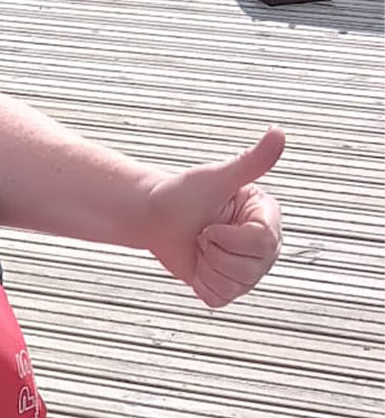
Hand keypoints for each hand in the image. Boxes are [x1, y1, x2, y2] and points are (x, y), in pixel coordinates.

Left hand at [142, 127, 285, 306]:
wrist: (151, 216)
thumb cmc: (180, 194)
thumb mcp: (214, 177)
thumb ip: (250, 161)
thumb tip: (279, 132)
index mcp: (267, 217)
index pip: (261, 242)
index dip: (226, 236)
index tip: (208, 223)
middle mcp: (265, 245)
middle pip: (251, 269)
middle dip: (214, 250)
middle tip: (201, 234)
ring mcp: (249, 269)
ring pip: (236, 285)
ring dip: (206, 266)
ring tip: (199, 246)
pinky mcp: (228, 287)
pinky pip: (218, 298)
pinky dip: (200, 283)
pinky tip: (196, 264)